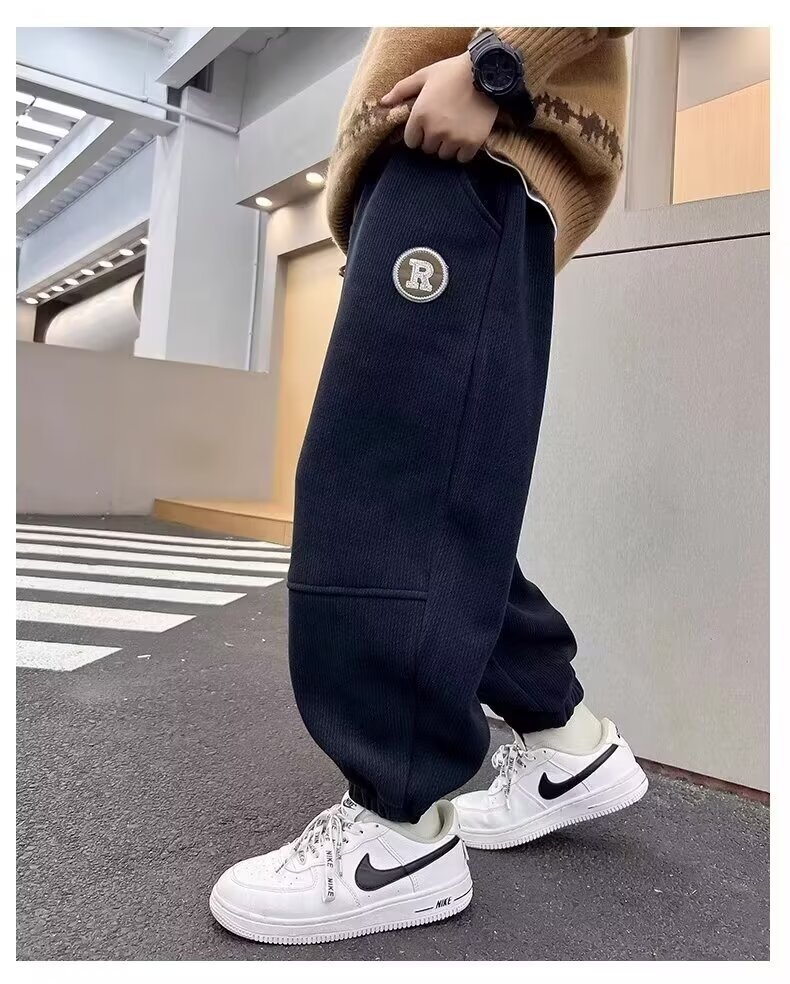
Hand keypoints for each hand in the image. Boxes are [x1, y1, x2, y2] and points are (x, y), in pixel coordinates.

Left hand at [380, 53, 497, 162]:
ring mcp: (454, 138)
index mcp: (420, 115)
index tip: (427, 125)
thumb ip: (402, 89)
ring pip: (444, 155)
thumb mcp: (425, 75)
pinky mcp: (472, 142)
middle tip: (443, 124)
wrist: (486, 71)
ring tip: (455, 129)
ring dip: (447, 146)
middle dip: (433, 139)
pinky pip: (461, 158)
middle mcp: (435, 130)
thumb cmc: (452, 72)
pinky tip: (466, 136)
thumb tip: (383, 102)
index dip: (418, 134)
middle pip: (428, 149)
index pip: (411, 142)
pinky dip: (463, 151)